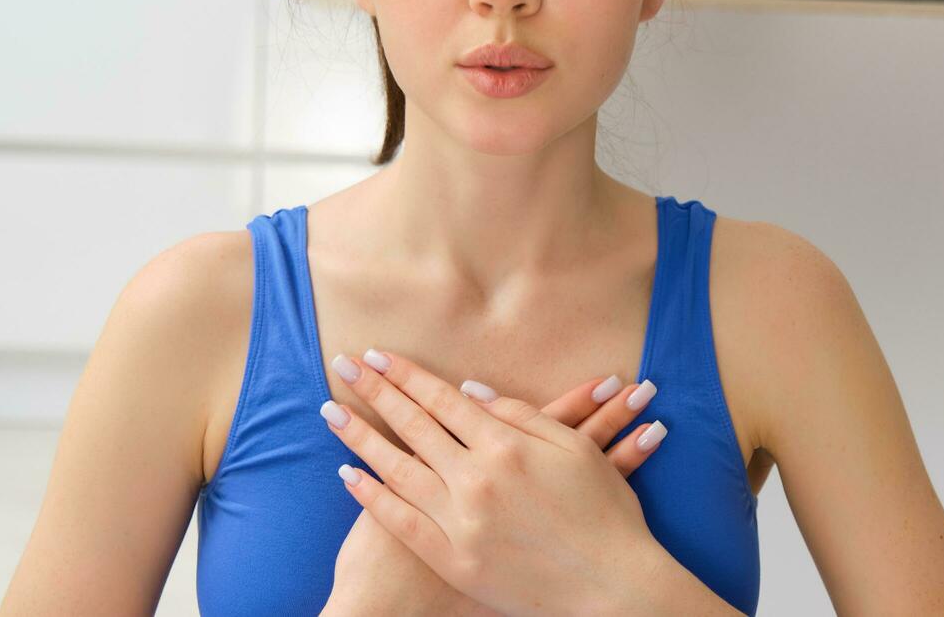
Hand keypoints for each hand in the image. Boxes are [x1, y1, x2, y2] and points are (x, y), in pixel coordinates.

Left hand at [325, 348, 668, 616]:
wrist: (613, 588)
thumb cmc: (603, 515)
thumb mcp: (575, 450)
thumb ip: (521, 416)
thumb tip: (471, 392)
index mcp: (507, 445)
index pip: (443, 399)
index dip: (408, 375)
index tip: (378, 355)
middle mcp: (477, 478)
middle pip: (413, 425)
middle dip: (375, 392)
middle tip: (344, 366)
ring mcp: (461, 521)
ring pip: (397, 469)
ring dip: (359, 438)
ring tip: (331, 412)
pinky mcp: (453, 561)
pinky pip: (401, 522)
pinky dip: (372, 497)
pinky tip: (348, 476)